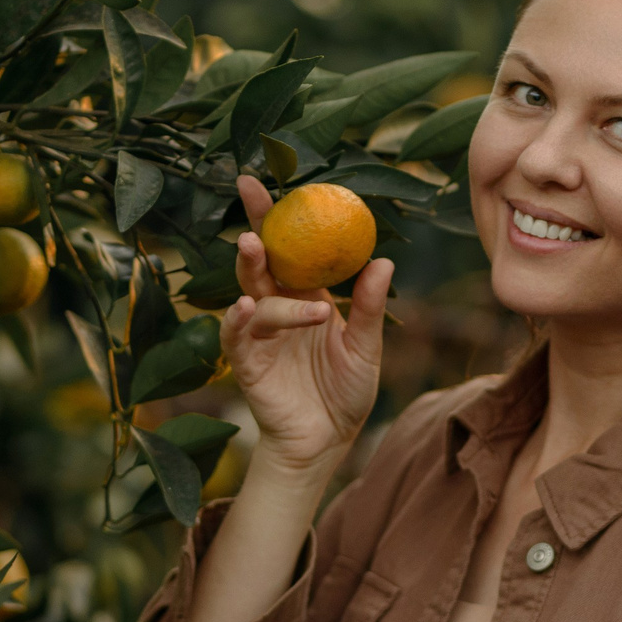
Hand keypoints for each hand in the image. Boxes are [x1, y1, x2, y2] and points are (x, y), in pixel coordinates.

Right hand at [223, 174, 393, 477]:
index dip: (278, 215)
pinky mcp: (247, 364)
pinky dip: (239, 319)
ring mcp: (260, 335)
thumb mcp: (366, 348)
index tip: (267, 180)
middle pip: (261, 260)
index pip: (291, 249)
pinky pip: (237, 336)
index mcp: (308, 297)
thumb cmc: (347, 392)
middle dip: (253, 225)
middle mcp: (279, 309)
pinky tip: (247, 305)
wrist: (328, 441)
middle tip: (249, 193)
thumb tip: (383, 261)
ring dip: (252, 270)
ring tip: (255, 249)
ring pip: (250, 292)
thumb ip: (369, 307)